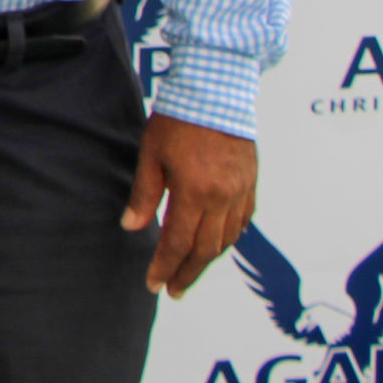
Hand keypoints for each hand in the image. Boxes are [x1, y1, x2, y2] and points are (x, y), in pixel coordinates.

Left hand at [121, 113, 256, 297]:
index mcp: (195, 192)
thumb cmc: (179, 118)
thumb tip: (131, 226)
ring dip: (208, 259)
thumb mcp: (151, 154)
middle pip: (206, 249)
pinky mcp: (251, 183)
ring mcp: (241, 192)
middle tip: (173, 290)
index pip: (179, 242)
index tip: (154, 284)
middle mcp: (223, 198)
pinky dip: (229, 238)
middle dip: (187, 273)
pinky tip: (217, 244)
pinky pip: (243, 222)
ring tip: (190, 272)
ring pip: (227, 239)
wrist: (217, 92)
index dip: (165, 267)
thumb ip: (144, 194)